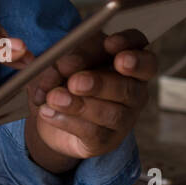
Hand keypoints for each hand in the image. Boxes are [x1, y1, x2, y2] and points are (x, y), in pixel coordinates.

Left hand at [24, 29, 154, 169]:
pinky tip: (48, 111)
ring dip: (80, 105)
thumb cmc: (62, 77)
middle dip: (100, 83)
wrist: (51, 112)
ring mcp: (124, 117)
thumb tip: (47, 57)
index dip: (128, 43)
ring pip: (113, 113)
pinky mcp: (107, 141)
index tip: (108, 44)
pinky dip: (67, 121)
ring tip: (54, 97)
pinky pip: (93, 133)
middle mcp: (133, 88)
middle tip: (75, 82)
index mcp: (125, 58)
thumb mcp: (59, 59)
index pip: (138, 45)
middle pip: (129, 85)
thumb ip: (59, 56)